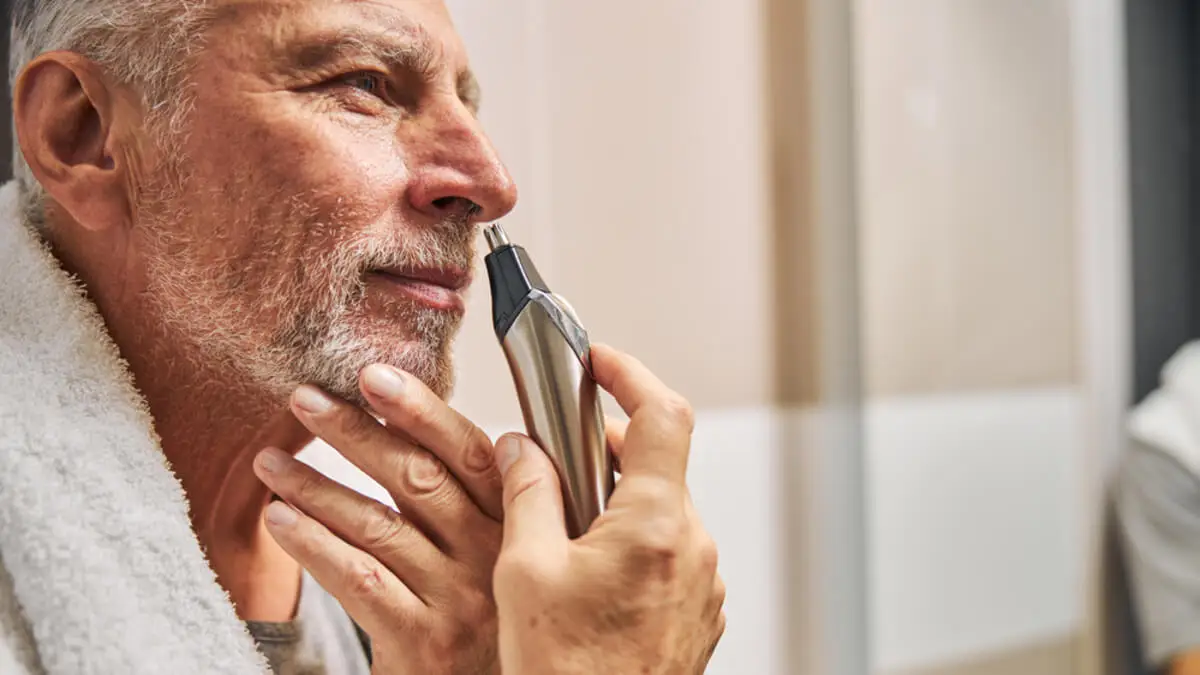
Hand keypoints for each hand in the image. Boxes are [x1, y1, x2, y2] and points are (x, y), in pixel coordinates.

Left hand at [252, 365, 502, 673]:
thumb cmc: (488, 613)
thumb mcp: (500, 549)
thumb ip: (474, 495)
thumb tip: (409, 417)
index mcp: (518, 520)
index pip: (470, 451)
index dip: (420, 410)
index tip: (372, 376)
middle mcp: (494, 556)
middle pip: (420, 479)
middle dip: (356, 433)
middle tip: (304, 399)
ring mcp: (461, 600)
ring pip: (379, 525)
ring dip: (316, 486)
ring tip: (269, 461)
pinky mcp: (424, 642)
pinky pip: (361, 580)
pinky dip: (316, 545)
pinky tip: (281, 521)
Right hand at [492, 344, 725, 674]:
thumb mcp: (525, 574)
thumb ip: (528, 493)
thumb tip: (524, 448)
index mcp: (656, 526)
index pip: (662, 414)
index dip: (630, 374)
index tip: (597, 362)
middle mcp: (693, 549)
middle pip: (662, 461)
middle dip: (609, 445)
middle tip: (558, 450)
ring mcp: (702, 583)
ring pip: (664, 508)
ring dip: (619, 495)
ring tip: (564, 520)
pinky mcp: (698, 612)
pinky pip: (669, 550)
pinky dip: (633, 538)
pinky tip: (588, 567)